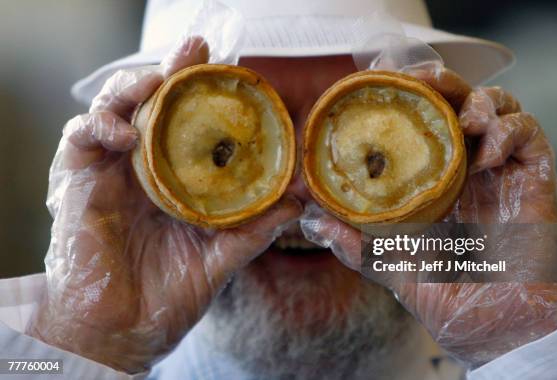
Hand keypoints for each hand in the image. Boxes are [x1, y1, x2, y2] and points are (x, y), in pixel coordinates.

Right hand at [26, 36, 301, 372]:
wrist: (125, 330)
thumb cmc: (170, 293)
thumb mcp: (221, 254)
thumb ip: (256, 227)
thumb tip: (300, 201)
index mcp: (174, 178)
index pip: (186, 121)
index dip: (200, 91)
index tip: (225, 67)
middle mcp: (142, 167)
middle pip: (152, 103)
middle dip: (171, 71)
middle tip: (195, 50)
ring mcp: (108, 171)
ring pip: (114, 107)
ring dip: (136, 86)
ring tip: (161, 80)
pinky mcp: (75, 180)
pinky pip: (80, 135)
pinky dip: (101, 124)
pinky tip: (126, 134)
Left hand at [300, 66, 556, 366]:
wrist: (494, 325)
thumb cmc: (445, 293)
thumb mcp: (390, 263)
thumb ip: (355, 243)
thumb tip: (311, 222)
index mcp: (436, 176)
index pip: (423, 118)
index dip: (407, 91)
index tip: (381, 77)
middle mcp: (468, 165)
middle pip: (459, 98)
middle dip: (440, 80)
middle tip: (419, 80)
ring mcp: (502, 168)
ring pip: (498, 104)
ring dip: (477, 100)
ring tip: (461, 121)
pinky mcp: (535, 175)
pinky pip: (527, 132)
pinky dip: (505, 131)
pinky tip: (484, 156)